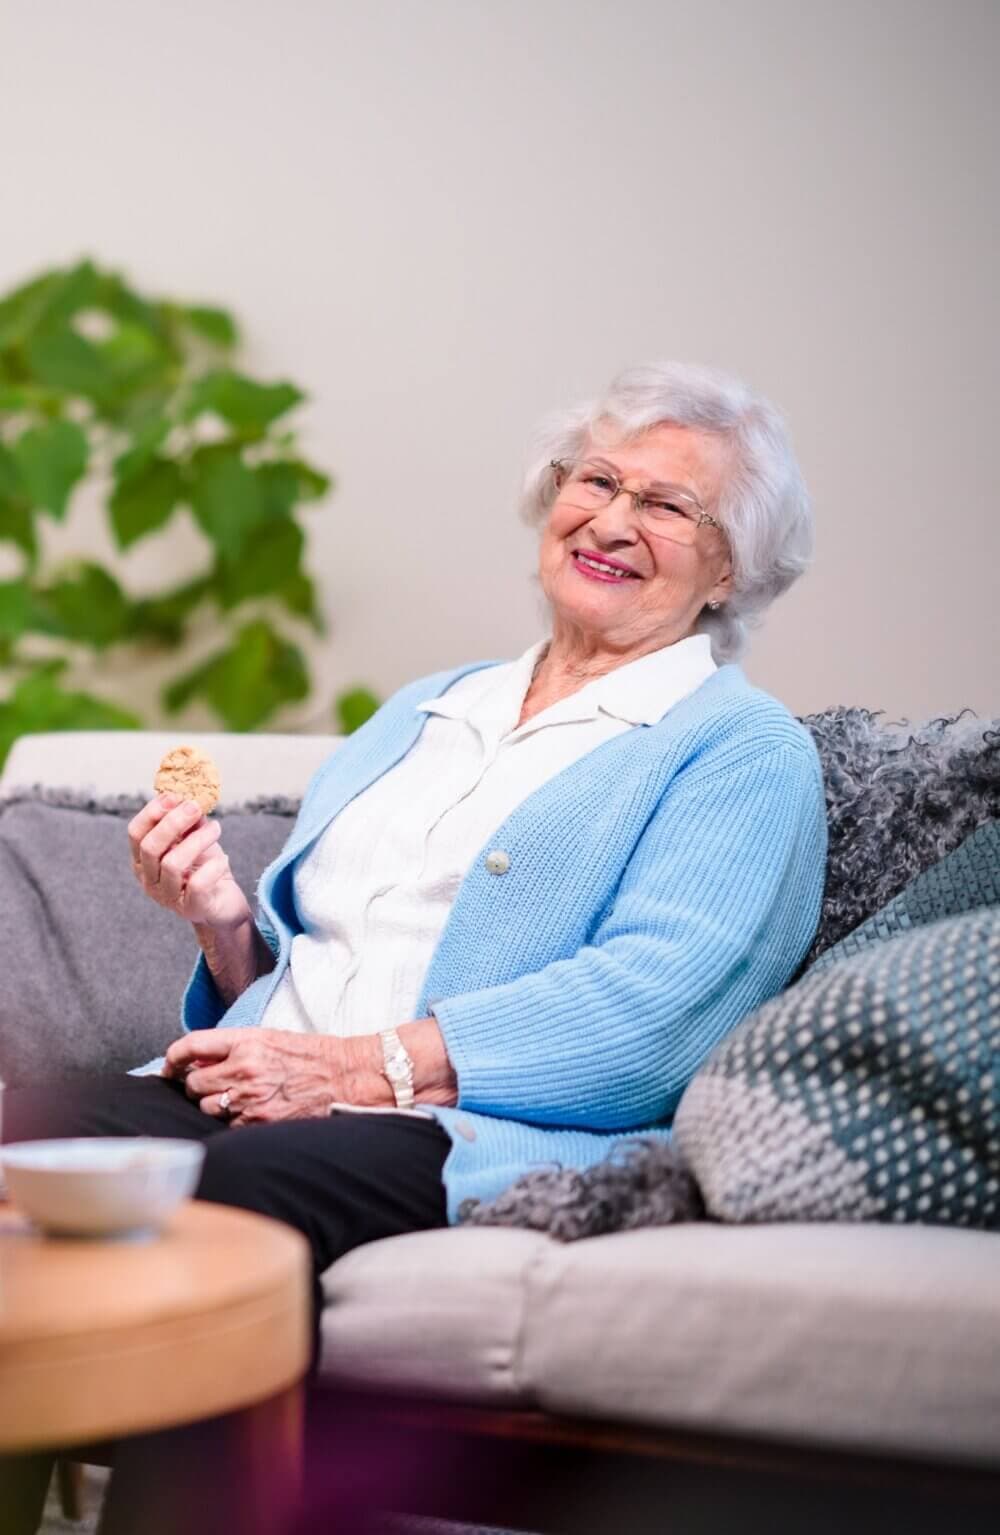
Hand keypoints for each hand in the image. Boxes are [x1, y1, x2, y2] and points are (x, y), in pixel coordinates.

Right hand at [128, 794, 251, 929]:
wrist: (225, 902)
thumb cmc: (205, 868)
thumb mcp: (195, 839)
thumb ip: (188, 821)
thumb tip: (188, 797)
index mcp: (143, 860)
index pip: (135, 833)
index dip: (152, 812)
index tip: (174, 796)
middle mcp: (149, 880)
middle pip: (150, 847)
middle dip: (173, 822)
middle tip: (196, 807)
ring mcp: (167, 897)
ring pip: (172, 863)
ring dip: (198, 840)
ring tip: (216, 829)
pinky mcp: (191, 908)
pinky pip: (198, 884)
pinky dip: (213, 867)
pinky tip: (224, 859)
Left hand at [161, 1028, 380, 1124]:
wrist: (344, 1077)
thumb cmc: (309, 1055)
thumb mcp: (269, 1038)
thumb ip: (232, 1047)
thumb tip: (196, 1060)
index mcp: (245, 1041)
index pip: (190, 1045)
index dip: (173, 1057)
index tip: (169, 1066)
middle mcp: (243, 1069)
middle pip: (192, 1083)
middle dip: (197, 1085)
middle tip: (211, 1084)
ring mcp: (250, 1098)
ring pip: (206, 1107)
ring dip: (213, 1105)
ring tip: (236, 1098)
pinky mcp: (259, 1122)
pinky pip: (227, 1125)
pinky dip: (232, 1121)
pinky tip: (251, 1112)